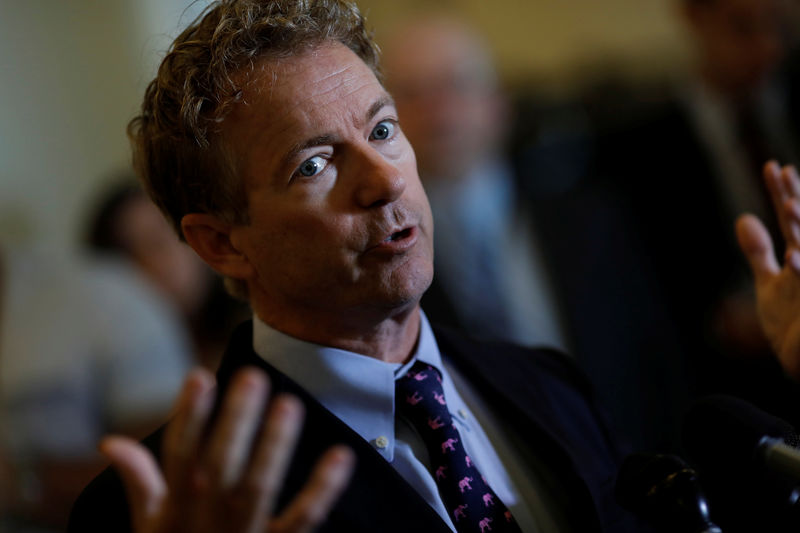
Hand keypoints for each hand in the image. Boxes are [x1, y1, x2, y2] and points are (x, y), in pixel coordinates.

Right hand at [100, 367, 354, 532]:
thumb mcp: (150, 526)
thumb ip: (139, 482)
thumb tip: (110, 441)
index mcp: (177, 507)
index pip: (179, 455)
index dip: (188, 417)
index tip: (200, 376)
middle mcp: (208, 518)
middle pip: (220, 464)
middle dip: (235, 421)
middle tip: (253, 377)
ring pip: (258, 487)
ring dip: (273, 446)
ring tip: (289, 404)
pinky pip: (303, 518)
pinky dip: (323, 489)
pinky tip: (341, 455)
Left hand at [737, 161, 799, 378]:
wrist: (799, 363)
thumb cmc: (790, 323)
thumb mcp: (769, 284)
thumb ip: (759, 252)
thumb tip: (743, 218)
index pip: (793, 219)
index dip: (783, 193)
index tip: (772, 166)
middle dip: (795, 202)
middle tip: (782, 173)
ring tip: (789, 205)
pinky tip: (795, 257)